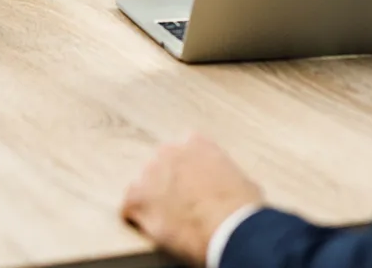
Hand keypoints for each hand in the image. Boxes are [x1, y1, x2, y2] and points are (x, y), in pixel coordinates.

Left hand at [122, 133, 264, 267]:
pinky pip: (128, 207)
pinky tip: (147, 227)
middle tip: (179, 204)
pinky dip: (136, 218)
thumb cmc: (241, 207)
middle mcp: (169, 152)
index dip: (187, 169)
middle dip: (166, 183)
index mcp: (197, 143)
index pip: (184, 148)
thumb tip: (231, 190)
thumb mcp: (243, 182)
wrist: (228, 226)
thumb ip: (226, 176)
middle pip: (160, 166)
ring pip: (142, 185)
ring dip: (151, 200)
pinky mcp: (138, 199)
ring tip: (165, 219)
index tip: (192, 183)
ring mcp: (150, 174)